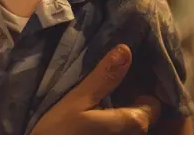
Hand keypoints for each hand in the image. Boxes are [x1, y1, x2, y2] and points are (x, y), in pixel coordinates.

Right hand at [31, 44, 161, 133]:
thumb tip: (126, 49)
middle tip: (103, 88)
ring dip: (117, 111)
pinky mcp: (106, 142)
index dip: (139, 89)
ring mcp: (120, 142)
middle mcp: (133, 138)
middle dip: (127, 99)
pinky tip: (91, 117)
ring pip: (130, 124)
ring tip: (97, 100)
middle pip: (143, 115)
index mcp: (133, 123)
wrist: (39, 152)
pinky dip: (110, 123)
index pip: (154, 103)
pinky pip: (118, 132)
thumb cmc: (59, 131)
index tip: (120, 80)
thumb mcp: (78, 99)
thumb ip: (104, 77)